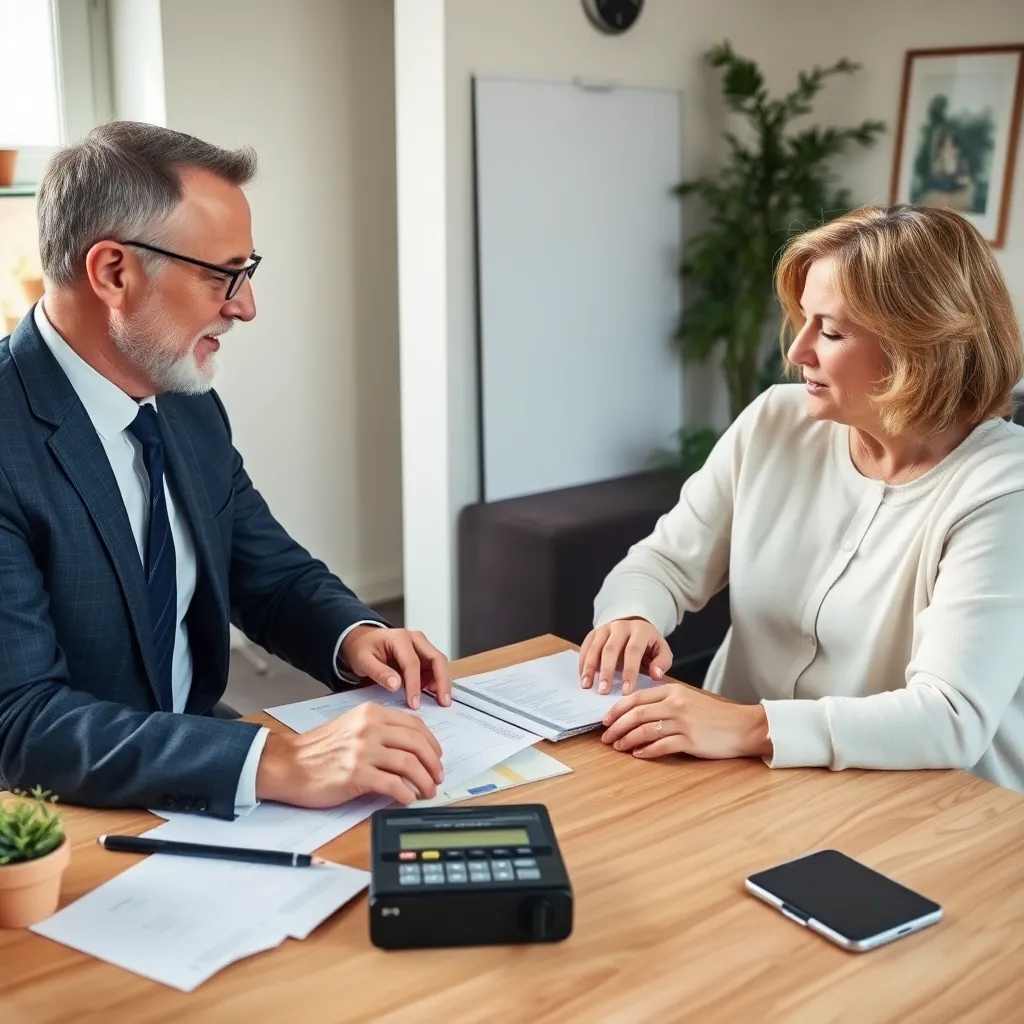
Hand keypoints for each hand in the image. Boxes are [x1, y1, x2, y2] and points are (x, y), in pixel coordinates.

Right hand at [256, 702, 444, 807]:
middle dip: (434, 764)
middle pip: (417, 744)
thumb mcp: (351, 727)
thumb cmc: (317, 750)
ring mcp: (363, 751)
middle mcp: (370, 729)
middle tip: (437, 778)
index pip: (414, 724)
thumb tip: (407, 748)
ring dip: (425, 781)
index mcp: (371, 714)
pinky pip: (393, 785)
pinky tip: (408, 799)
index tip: (437, 756)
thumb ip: (378, 730)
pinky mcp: (357, 775)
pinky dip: (406, 794)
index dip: (431, 743)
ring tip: (428, 792)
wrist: (287, 764)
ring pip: (410, 764)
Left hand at [341, 626, 450, 709]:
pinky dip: (436, 681)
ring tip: (440, 700)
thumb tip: (396, 685)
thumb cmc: (363, 649)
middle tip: (443, 702)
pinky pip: (435, 667)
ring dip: (442, 682)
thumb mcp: (363, 660)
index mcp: (399, 638)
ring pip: (440, 663)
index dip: (414, 684)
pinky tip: (431, 693)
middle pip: (436, 658)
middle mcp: (415, 639)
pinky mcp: (424, 654)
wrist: (364, 641)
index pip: (412, 662)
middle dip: (442, 681)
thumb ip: (380, 672)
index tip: (414, 703)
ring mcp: (421, 645)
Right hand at [579, 618, 672, 694]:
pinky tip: (583, 677)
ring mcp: (605, 628)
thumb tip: (656, 675)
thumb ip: (662, 663)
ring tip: (587, 685)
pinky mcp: (594, 632)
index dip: (629, 672)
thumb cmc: (649, 645)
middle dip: (606, 671)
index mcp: (640, 631)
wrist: (635, 626)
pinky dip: (582, 662)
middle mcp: (621, 626)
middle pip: (610, 649)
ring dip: (589, 668)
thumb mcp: (662, 651)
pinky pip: (585, 646)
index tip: (626, 692)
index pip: (633, 651)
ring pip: (595, 647)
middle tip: (603, 691)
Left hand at [600, 684, 771, 760]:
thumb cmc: (714, 715)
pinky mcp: (690, 741)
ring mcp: (683, 722)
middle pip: (636, 714)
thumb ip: (665, 701)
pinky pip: (661, 746)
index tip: (605, 719)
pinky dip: (647, 751)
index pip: (637, 698)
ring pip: (645, 730)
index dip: (617, 709)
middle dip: (616, 726)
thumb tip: (635, 712)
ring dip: (627, 740)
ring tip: (618, 747)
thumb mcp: (688, 699)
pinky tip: (638, 754)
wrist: (742, 726)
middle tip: (605, 737)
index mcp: (673, 691)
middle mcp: (676, 704)